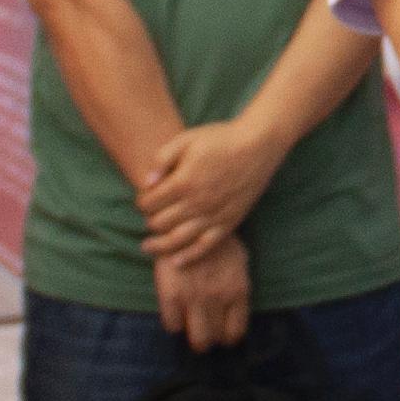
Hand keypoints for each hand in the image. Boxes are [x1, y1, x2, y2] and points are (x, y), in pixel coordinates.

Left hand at [136, 110, 286, 264]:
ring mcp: (213, 215)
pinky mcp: (228, 222)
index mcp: (183, 182)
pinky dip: (188, 256)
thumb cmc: (220, 139)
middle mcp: (196, 203)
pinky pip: (205, 246)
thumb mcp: (187, 139)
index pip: (150, 203)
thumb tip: (146, 183)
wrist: (258, 145)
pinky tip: (176, 262)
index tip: (143, 200)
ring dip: (159, 245)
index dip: (141, 203)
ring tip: (147, 247)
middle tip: (149, 217)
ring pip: (178, 240)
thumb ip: (162, 159)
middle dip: (149, 221)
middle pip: (160, 223)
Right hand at [155, 230, 251, 348]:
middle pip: (215, 340)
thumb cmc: (216, 240)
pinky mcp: (171, 294)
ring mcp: (194, 298)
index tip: (221, 334)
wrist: (188, 219)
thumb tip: (236, 309)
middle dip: (210, 339)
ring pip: (196, 340)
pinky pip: (172, 325)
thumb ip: (238, 285)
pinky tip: (176, 311)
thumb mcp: (239, 259)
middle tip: (205, 331)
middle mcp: (218, 299)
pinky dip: (174, 322)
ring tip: (191, 326)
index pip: (235, 332)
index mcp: (238, 290)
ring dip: (193, 335)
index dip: (227, 337)